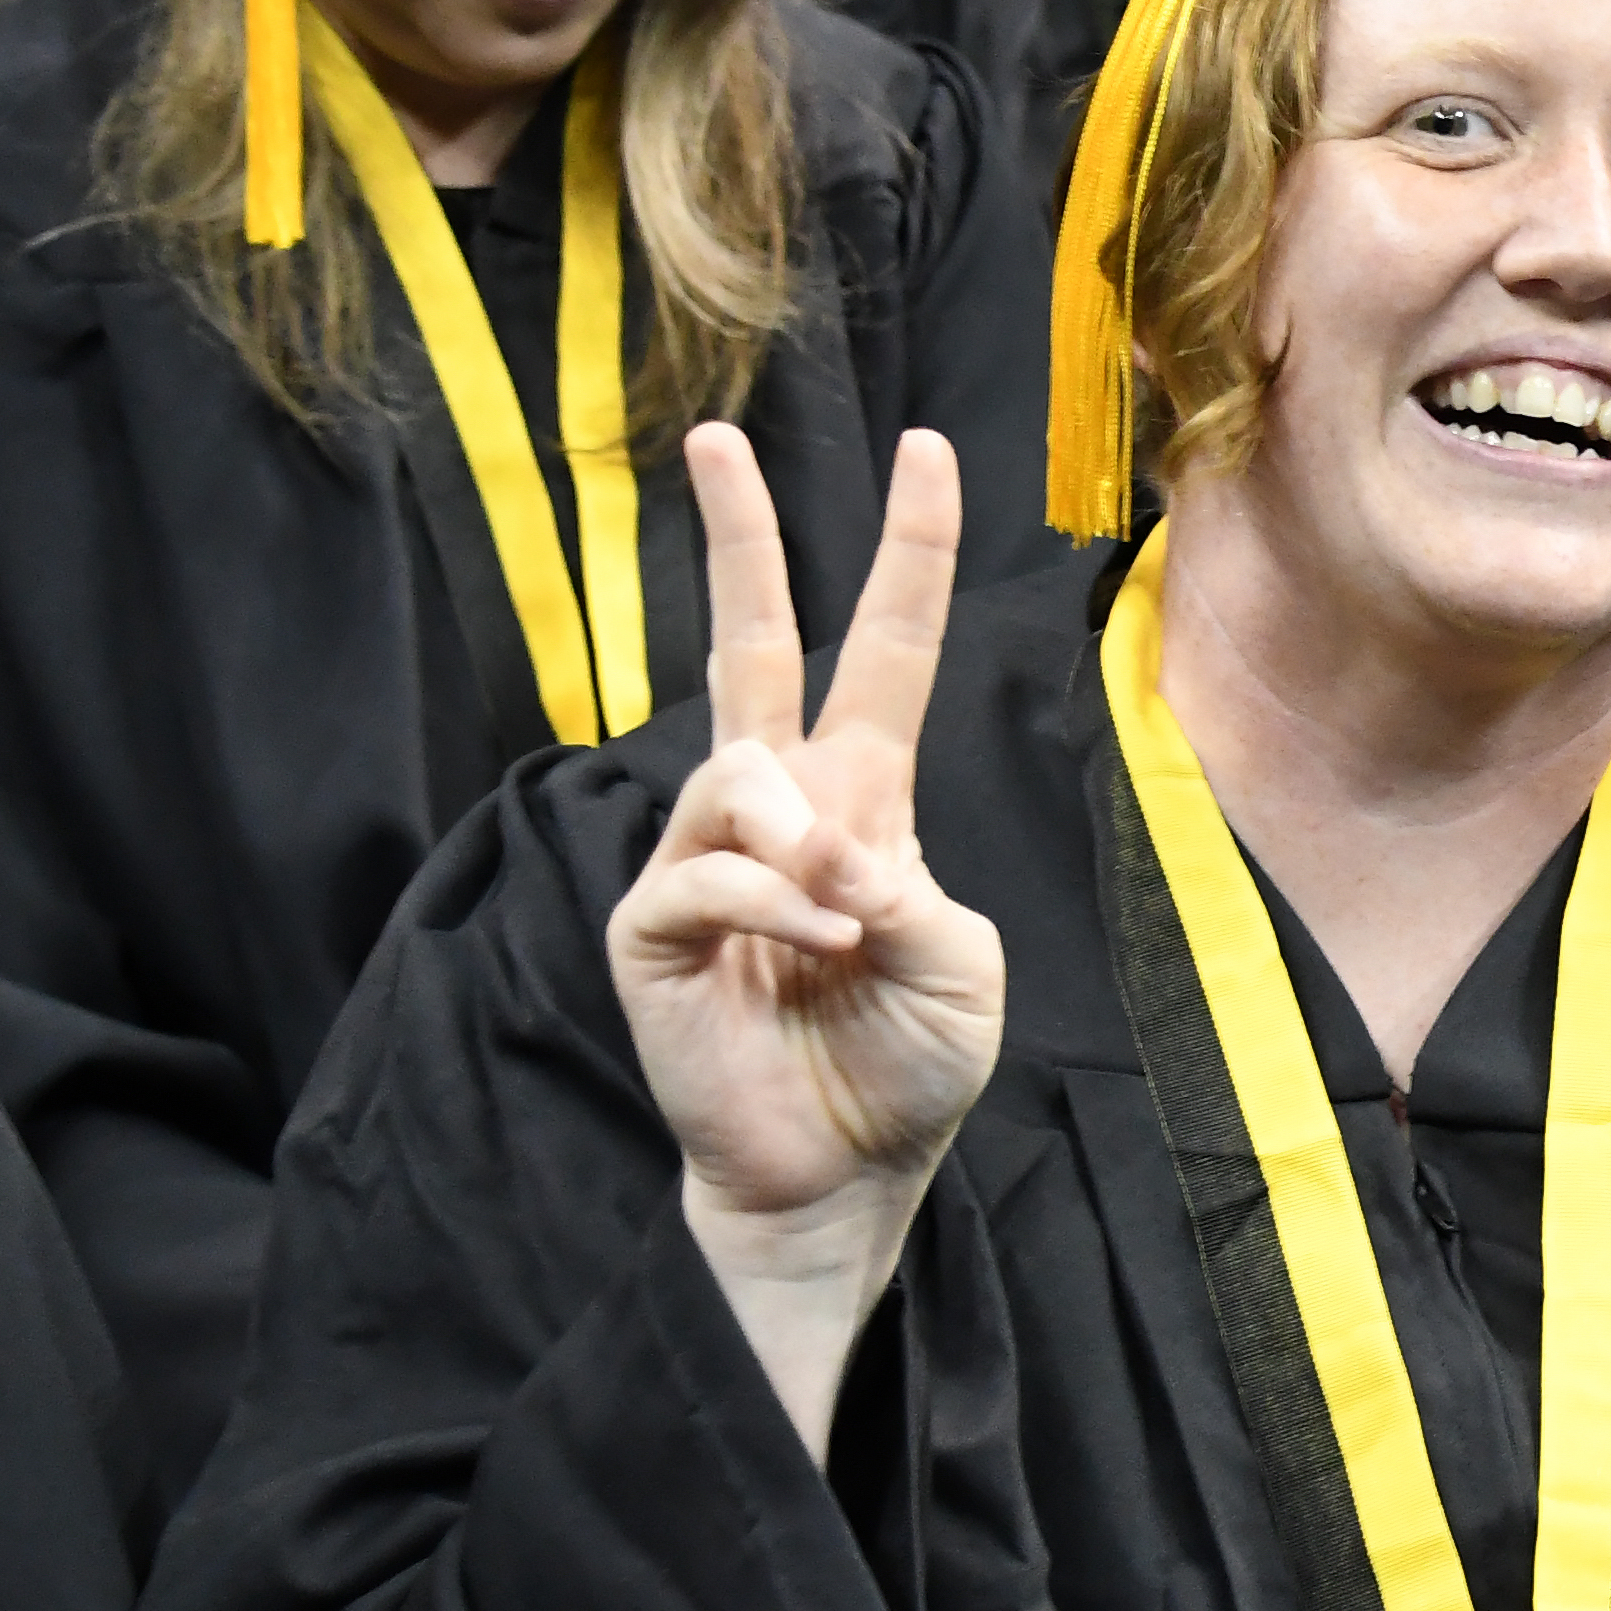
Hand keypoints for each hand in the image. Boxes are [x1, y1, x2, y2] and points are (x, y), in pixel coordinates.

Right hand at [605, 426, 1005, 1457]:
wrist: (843, 1170)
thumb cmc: (905, 1063)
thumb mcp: (957, 961)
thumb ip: (910, 885)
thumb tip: (828, 850)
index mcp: (862, 797)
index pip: (882, 649)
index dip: (908, 553)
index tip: (924, 453)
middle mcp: (777, 808)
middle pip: (748, 643)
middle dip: (737, 539)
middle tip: (711, 440)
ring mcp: (704, 861)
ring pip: (736, 775)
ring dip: (804, 842)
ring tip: (846, 922)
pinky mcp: (653, 928)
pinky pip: (706, 873)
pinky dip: (773, 903)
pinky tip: (814, 947)